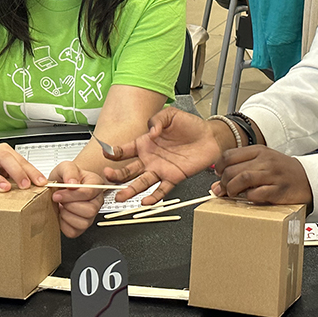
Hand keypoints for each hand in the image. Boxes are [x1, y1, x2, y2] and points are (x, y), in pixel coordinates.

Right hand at [0, 142, 46, 192]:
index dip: (31, 171)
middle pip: (3, 158)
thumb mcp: (3, 162)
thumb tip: (36, 184)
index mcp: (1, 151)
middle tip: (25, 185)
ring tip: (5, 188)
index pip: (19, 159)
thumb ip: (17, 171)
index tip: (41, 182)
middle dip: (16, 171)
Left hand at [50, 161, 104, 237]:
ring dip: (67, 215)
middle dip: (69, 205)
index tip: (57, 193)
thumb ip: (69, 171)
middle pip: (90, 210)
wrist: (62, 185)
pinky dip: (64, 225)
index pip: (89, 193)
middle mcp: (97, 201)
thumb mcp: (65, 167)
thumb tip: (72, 182)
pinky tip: (62, 214)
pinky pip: (74, 232)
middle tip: (59, 199)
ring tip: (62, 206)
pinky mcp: (82, 227)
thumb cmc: (66, 177)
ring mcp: (91, 215)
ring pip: (83, 223)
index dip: (71, 195)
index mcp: (96, 184)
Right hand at [103, 107, 231, 204]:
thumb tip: (150, 132)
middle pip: (128, 170)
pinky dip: (153, 197)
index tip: (107, 153)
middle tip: (108, 177)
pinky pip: (161, 190)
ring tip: (120, 196)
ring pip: (141, 183)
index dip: (114, 152)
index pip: (125, 150)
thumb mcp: (171, 115)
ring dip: (130, 190)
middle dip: (116, 175)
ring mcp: (160, 170)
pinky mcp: (173, 178)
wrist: (210, 136)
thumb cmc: (190, 125)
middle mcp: (149, 159)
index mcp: (145, 143)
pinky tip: (146, 201)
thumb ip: (157, 120)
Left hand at [213, 146, 312, 206]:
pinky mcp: (278, 190)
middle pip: (233, 169)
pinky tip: (248, 198)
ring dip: (232, 189)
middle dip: (223, 182)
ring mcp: (273, 174)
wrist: (308, 179)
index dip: (219, 167)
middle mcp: (265, 160)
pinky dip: (248, 197)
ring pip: (243, 178)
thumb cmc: (281, 171)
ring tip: (232, 194)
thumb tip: (216, 186)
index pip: (229, 155)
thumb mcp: (261, 163)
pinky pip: (257, 193)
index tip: (219, 175)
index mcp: (258, 151)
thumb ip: (239, 170)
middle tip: (223, 190)